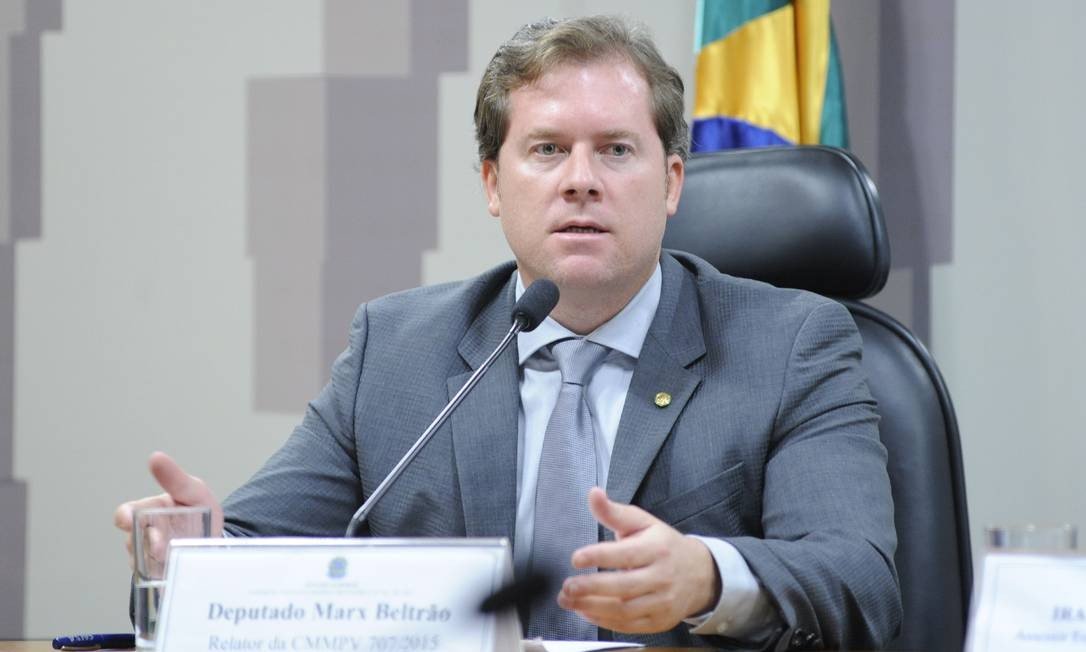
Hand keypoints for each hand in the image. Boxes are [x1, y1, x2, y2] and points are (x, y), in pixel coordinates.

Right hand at [113, 451, 223, 568]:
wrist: (217, 538)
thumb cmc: (200, 510)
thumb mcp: (193, 491)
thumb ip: (175, 478)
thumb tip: (155, 457)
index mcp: (148, 512)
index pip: (126, 515)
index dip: (125, 517)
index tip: (128, 519)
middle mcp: (144, 535)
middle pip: (133, 541)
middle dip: (147, 543)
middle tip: (161, 546)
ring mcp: (150, 556)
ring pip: (143, 560)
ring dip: (156, 560)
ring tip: (173, 557)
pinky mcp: (160, 574)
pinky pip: (155, 578)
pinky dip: (164, 575)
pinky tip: (176, 572)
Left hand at [556, 487, 719, 633]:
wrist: (700, 574)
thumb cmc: (664, 546)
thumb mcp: (643, 523)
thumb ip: (614, 512)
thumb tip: (594, 494)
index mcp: (657, 549)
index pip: (626, 555)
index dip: (599, 556)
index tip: (576, 558)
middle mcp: (661, 577)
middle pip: (623, 586)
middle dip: (591, 587)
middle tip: (568, 585)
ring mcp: (662, 602)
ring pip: (624, 610)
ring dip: (591, 607)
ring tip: (568, 600)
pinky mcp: (659, 621)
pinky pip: (628, 626)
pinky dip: (603, 621)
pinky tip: (585, 611)